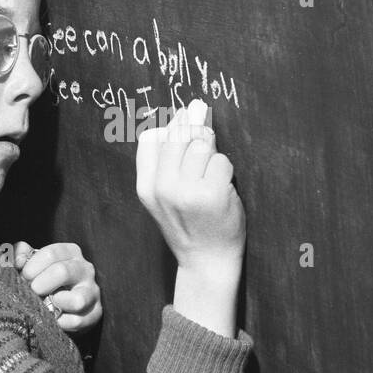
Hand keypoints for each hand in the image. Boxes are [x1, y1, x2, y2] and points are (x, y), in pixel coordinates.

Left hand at [13, 241, 101, 333]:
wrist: (62, 306)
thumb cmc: (44, 281)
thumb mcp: (33, 265)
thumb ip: (22, 256)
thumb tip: (18, 255)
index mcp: (70, 252)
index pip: (51, 254)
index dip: (32, 267)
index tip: (23, 276)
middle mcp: (85, 269)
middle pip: (63, 272)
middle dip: (40, 285)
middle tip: (31, 291)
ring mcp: (92, 291)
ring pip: (78, 300)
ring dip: (56, 304)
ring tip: (46, 305)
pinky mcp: (95, 313)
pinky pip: (77, 321)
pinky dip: (60, 323)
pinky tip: (52, 319)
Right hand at [136, 99, 245, 275]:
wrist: (206, 261)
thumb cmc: (189, 224)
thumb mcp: (162, 197)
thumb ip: (164, 162)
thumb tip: (181, 116)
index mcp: (146, 187)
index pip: (152, 139)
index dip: (171, 122)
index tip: (184, 113)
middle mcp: (163, 189)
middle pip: (178, 136)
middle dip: (195, 124)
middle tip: (201, 111)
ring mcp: (188, 192)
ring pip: (202, 145)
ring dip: (213, 151)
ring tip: (212, 171)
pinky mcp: (213, 196)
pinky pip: (222, 161)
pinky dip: (226, 169)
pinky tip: (223, 186)